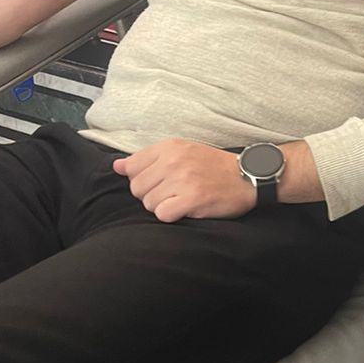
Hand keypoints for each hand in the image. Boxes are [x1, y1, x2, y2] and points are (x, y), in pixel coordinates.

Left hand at [113, 139, 254, 222]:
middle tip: (173, 192)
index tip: (161, 180)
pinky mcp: (192, 199)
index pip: (131, 167)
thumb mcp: (181, 152)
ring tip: (182, 199)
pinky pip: (162, 214)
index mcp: (169, 146)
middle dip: (151, 195)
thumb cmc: (213, 166)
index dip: (143, 179)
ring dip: (163, 206)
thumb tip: (116, 167)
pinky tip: (186, 208)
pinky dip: (172, 216)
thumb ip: (147, 159)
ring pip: (148, 203)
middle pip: (137, 188)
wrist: (247, 177)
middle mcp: (173, 160)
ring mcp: (182, 179)